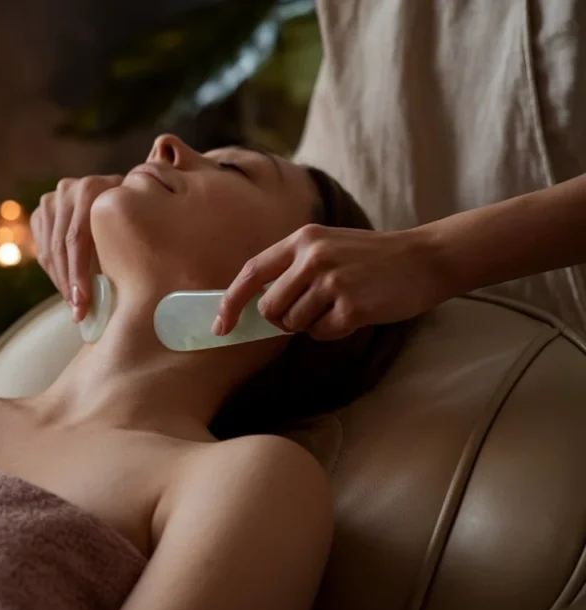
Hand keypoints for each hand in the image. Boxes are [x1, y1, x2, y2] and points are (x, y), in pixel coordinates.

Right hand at [31, 174, 122, 320]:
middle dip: (68, 284)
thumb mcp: (136, 225)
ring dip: (60, 282)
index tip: (83, 303)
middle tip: (78, 312)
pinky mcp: (42, 212)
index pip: (76, 239)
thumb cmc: (138, 218)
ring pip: (48, 251)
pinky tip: (68, 290)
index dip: (78, 274)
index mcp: (91, 188)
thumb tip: (123, 293)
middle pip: (59, 246)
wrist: (127, 197)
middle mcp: (68, 189)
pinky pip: (42, 250)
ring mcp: (52, 199)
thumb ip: (126, 244)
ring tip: (74, 307)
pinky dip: (54, 273)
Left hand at [214, 224, 444, 340]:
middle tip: (312, 310)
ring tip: (340, 304)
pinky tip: (356, 313)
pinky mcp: (352, 305)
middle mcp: (313, 257)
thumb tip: (255, 305)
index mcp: (303, 239)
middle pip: (270, 308)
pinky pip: (322, 333)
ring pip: (294, 324)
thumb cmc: (370, 258)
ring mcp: (333, 281)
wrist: (424, 259)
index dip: (231, 301)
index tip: (221, 325)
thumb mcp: (327, 246)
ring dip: (313, 324)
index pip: (252, 272)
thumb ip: (292, 268)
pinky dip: (334, 331)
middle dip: (283, 319)